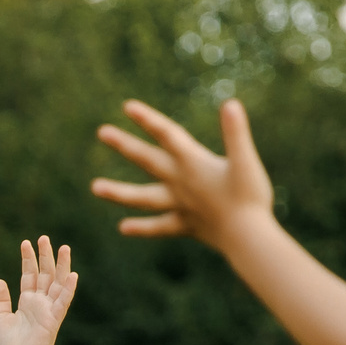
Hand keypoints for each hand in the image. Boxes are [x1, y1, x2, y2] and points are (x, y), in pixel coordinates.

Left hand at [0, 236, 78, 344]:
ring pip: (57, 284)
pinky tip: (72, 275)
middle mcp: (40, 303)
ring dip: (61, 266)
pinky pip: (62, 303)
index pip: (29, 275)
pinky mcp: (53, 321)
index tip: (26, 242)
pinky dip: (68, 289)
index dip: (28, 259)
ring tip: (64, 247)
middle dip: (45, 256)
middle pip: (45, 275)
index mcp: (27, 302)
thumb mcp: (0, 319)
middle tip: (44, 238)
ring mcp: (48, 311)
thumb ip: (0, 301)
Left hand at [93, 99, 273, 253]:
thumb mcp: (246, 161)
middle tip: (102, 132)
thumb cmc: (250, 198)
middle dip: (125, 145)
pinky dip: (142, 227)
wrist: (248, 240)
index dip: (148, 119)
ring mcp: (180, 205)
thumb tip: (230, 104)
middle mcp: (181, 182)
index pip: (167, 134)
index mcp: (193, 163)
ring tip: (94, 188)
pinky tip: (123, 228)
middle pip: (147, 160)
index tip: (126, 107)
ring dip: (119, 192)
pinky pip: (159, 226)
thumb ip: (236, 133)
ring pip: (143, 197)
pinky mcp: (186, 225)